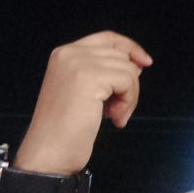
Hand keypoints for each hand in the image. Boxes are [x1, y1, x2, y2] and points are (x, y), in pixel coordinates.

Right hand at [15, 31, 152, 174]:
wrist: (49, 154)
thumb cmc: (65, 130)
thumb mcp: (84, 92)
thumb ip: (105, 72)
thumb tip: (137, 63)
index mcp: (64, 54)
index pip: (108, 38)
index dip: (130, 48)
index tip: (145, 63)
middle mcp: (69, 53)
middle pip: (121, 55)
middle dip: (129, 83)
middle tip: (118, 110)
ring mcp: (78, 63)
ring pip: (128, 69)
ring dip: (129, 97)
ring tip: (114, 116)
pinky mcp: (89, 77)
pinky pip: (127, 81)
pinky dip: (127, 102)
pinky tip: (114, 119)